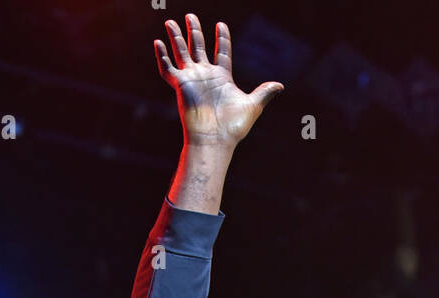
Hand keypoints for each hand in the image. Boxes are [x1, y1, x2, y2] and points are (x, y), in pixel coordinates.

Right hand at [155, 15, 283, 146]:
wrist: (215, 139)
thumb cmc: (233, 127)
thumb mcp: (253, 105)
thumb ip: (264, 92)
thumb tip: (281, 86)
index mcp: (222, 77)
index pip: (222, 51)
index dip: (222, 38)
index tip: (221, 24)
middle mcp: (205, 75)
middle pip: (198, 47)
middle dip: (194, 31)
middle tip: (191, 16)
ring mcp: (192, 79)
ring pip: (181, 53)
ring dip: (175, 37)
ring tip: (169, 21)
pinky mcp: (180, 85)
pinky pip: (167, 69)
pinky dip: (162, 56)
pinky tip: (157, 42)